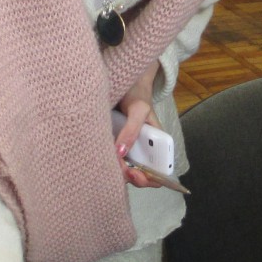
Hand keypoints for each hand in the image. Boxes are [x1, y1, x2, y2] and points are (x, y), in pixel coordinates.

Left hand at [115, 61, 163, 187]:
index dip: (149, 179)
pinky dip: (108, 162)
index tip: (134, 173)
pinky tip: (102, 155)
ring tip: (109, 160)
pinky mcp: (116, 145)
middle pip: (141, 175)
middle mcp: (145, 150)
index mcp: (158, 145)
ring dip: (117, 171)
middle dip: (130, 176)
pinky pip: (114, 160)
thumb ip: (131, 130)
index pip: (160, 171)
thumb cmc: (137, 95)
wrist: (124, 82)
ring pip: (126, 170)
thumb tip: (120, 153)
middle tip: (118, 167)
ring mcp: (131, 149)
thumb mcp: (138, 110)